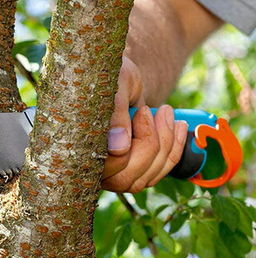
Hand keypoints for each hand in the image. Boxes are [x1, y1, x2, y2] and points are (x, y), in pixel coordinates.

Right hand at [102, 57, 188, 192]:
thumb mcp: (115, 89)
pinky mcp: (133, 173)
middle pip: (127, 180)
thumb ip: (115, 116)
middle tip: (161, 110)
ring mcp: (114, 175)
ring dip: (167, 145)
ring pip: (145, 178)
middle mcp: (93, 170)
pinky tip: (179, 126)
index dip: (133, 144)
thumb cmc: (111, 78)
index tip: (141, 111)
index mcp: (79, 149)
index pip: (110, 167)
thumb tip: (119, 149)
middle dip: (152, 145)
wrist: (119, 78)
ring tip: (167, 112)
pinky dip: (175, 150)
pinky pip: (158, 173)